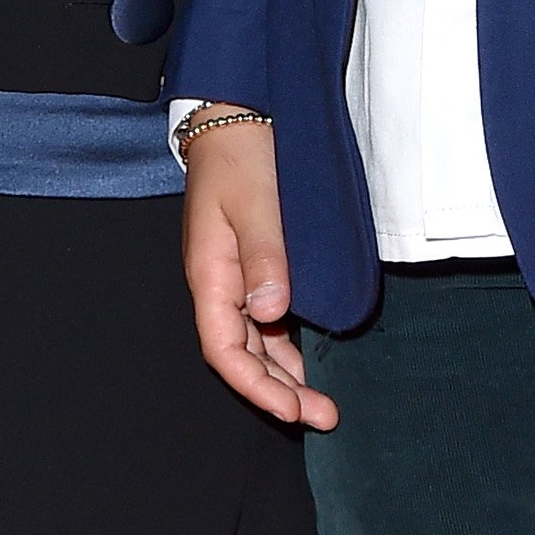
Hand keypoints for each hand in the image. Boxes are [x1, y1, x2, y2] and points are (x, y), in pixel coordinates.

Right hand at [182, 118, 337, 429]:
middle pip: (242, 355)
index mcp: (211, 275)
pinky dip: (285, 348)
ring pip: (255, 343)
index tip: (294, 409)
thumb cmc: (243, 156)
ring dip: (284, 375)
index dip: (257, 387)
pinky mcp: (253, 267)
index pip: (225, 350)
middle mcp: (219, 285)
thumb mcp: (256, 204)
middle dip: (278, 392)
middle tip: (324, 417)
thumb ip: (265, 258)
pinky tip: (307, 362)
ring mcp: (234, 278)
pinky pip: (265, 322)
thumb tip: (272, 311)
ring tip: (320, 403)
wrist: (236, 117)